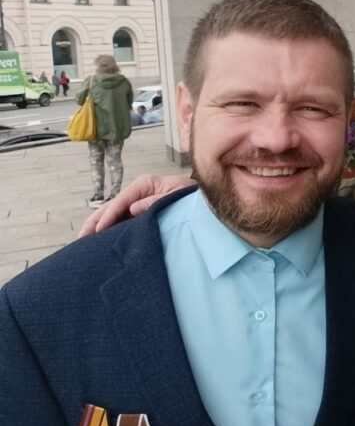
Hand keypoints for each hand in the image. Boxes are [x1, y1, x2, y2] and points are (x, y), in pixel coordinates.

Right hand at [79, 174, 193, 235]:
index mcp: (145, 183)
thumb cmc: (192, 197)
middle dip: (95, 221)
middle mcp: (137, 191)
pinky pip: (119, 221)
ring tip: (82, 241)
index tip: (99, 230)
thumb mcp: (179, 196)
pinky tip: (97, 241)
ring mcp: (136, 202)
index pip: (122, 200)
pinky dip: (107, 230)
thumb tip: (133, 209)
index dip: (109, 215)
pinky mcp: (138, 213)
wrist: (203, 202)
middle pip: (110, 206)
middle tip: (81, 238)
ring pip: (111, 214)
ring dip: (96, 226)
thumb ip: (157, 201)